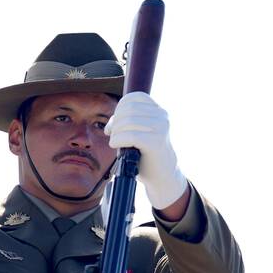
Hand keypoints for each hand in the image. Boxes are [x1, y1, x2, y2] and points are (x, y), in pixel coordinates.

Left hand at [105, 91, 187, 210]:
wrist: (161, 175)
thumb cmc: (146, 154)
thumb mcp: (137, 133)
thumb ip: (126, 122)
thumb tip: (111, 122)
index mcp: (158, 110)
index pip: (133, 98)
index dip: (119, 108)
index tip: (113, 125)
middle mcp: (162, 116)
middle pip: (129, 109)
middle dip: (115, 122)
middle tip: (111, 135)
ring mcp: (161, 128)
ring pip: (129, 121)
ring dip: (116, 132)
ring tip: (115, 142)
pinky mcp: (156, 142)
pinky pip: (131, 136)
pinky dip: (118, 140)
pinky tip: (116, 146)